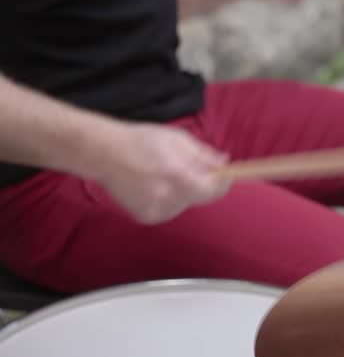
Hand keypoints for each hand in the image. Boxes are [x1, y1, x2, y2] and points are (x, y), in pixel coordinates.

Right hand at [94, 124, 232, 224]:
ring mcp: (156, 210)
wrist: (103, 153)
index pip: (214, 190)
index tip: (226, 174)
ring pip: (185, 203)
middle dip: (201, 182)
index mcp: (178, 176)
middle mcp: (168, 198)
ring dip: (184, 190)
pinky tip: (152, 184)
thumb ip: (204, 155)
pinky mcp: (147, 217)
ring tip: (163, 173)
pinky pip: (170, 208)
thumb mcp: (178, 140)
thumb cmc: (142, 141)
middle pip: (201, 197)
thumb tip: (224, 163)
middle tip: (185, 166)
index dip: (223, 182)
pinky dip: (168, 198)